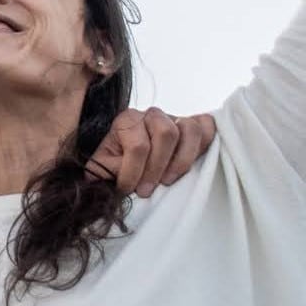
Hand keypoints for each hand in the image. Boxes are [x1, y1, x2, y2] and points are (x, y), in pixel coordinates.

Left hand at [86, 108, 217, 198]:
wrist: (133, 157)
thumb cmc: (118, 163)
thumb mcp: (103, 166)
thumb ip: (102, 171)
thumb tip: (100, 181)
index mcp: (128, 119)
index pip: (137, 145)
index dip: (133, 172)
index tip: (127, 190)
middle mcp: (152, 114)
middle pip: (166, 134)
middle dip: (156, 168)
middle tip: (146, 191)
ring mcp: (175, 117)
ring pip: (189, 130)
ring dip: (181, 161)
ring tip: (168, 182)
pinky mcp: (194, 124)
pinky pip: (206, 127)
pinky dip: (204, 144)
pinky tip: (194, 164)